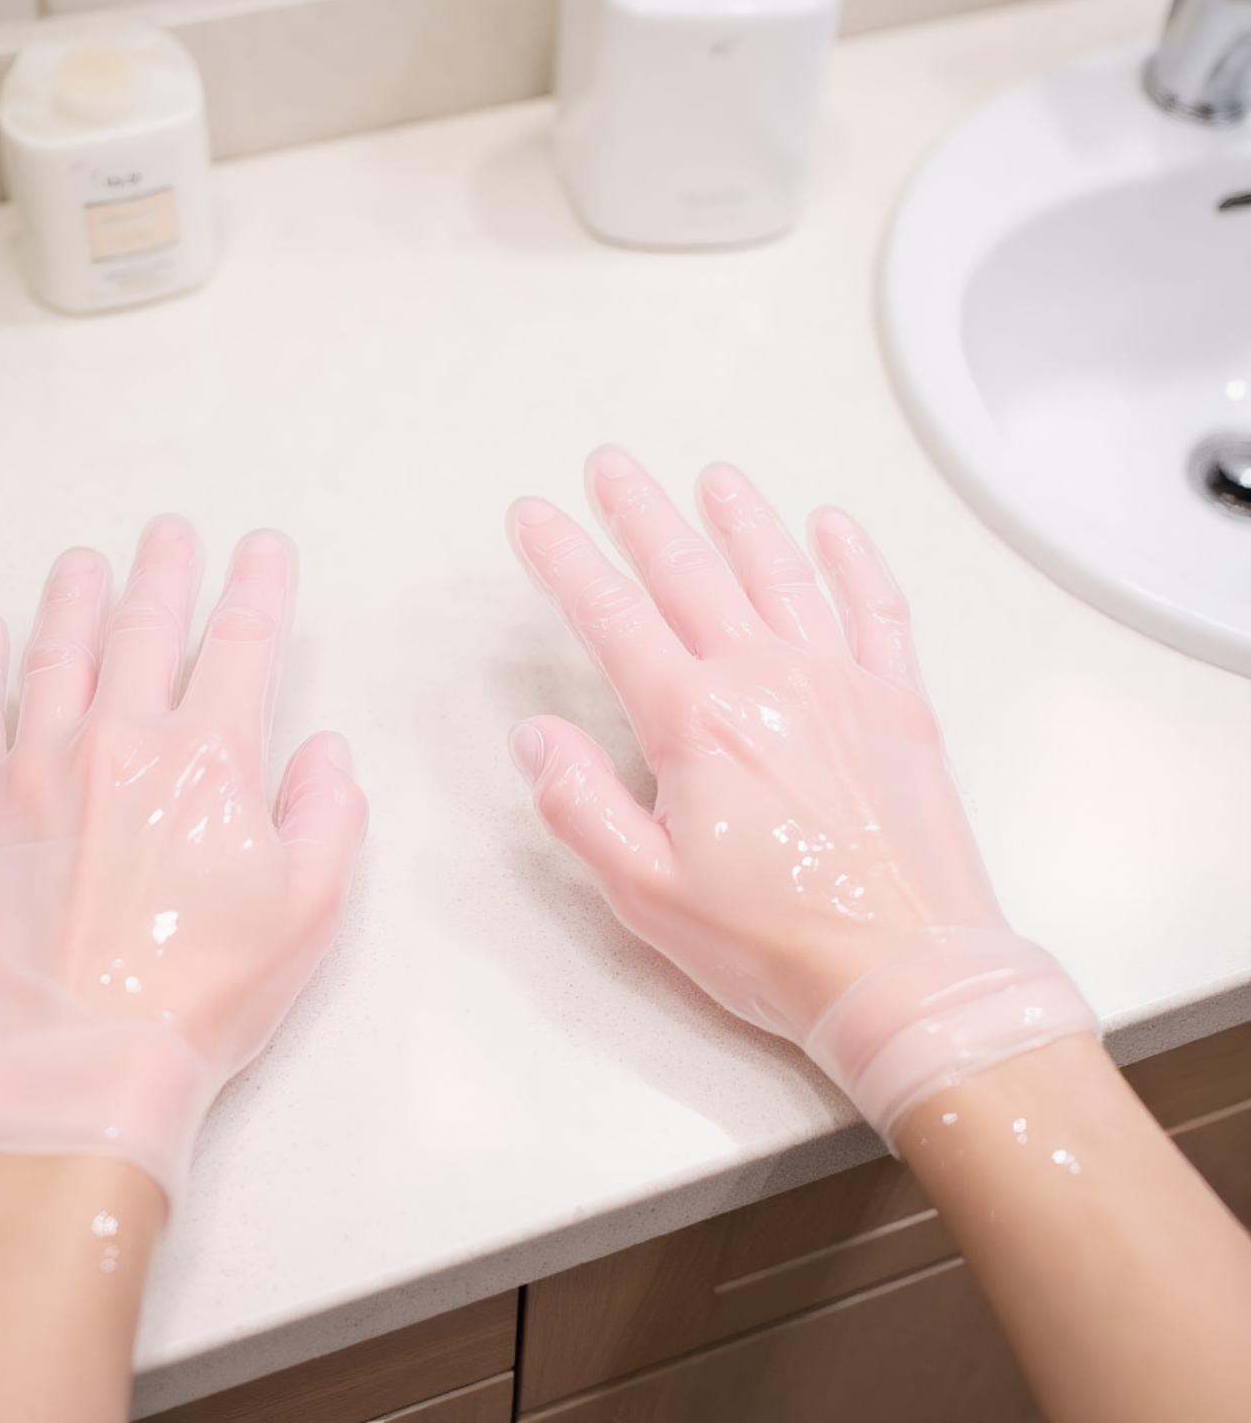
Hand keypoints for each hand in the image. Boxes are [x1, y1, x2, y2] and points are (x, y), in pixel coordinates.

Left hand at [0, 517, 367, 1200]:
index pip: (242, 644)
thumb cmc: (208, 991)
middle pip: (146, 629)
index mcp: (210, 758)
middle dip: (165, 573)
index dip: (259, 588)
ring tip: (85, 561)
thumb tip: (324, 747)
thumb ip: (331, 810)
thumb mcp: (313, 906)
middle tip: (171, 533)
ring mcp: (39, 766)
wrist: (84, 1059)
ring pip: (57, 653)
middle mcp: (122, 739)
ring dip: (75, 598)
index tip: (264, 549)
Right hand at [507, 449, 1093, 1137]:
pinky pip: (875, 609)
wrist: (910, 976)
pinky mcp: (899, 703)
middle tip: (609, 467)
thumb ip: (580, 803)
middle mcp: (766, 679)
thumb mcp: (645, 892)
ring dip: (741, 519)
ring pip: (779, 573)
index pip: (610, 617)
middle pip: (690, 573)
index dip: (564, 561)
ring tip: (711, 478)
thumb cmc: (772, 943)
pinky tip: (833, 525)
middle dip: (640, 515)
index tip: (533, 517)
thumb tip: (537, 733)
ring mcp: (840, 682)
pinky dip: (853, 560)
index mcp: (695, 721)